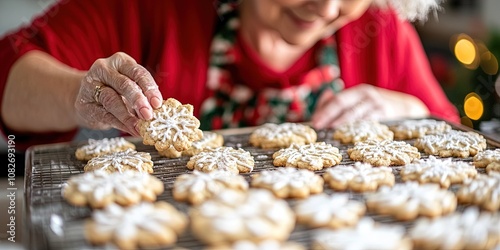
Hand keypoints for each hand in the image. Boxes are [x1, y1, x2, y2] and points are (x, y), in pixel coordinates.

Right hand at [74, 52, 162, 135]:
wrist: (87, 98)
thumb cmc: (115, 90)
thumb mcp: (130, 87)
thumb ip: (143, 95)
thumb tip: (157, 110)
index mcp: (120, 61)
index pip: (138, 72)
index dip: (149, 88)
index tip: (157, 103)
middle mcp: (104, 69)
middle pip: (124, 84)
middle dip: (138, 101)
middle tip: (148, 115)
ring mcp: (91, 85)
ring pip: (111, 100)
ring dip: (128, 116)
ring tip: (140, 127)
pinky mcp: (84, 104)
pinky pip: (105, 114)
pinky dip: (121, 124)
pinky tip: (131, 130)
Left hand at [311, 84, 429, 128]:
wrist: (408, 109)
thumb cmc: (378, 107)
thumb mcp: (361, 100)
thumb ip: (342, 101)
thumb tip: (324, 97)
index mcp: (359, 92)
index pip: (337, 99)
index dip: (324, 110)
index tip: (314, 122)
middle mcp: (367, 95)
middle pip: (343, 105)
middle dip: (328, 116)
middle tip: (317, 127)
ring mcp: (377, 105)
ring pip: (355, 115)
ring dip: (341, 124)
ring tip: (330, 132)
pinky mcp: (386, 117)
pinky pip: (368, 123)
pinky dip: (357, 129)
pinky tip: (349, 136)